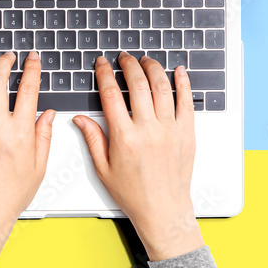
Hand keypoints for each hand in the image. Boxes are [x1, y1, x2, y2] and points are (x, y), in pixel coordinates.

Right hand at [72, 53, 203, 260]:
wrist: (163, 210)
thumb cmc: (134, 194)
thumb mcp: (104, 169)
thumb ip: (93, 139)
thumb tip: (80, 118)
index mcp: (124, 138)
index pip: (111, 95)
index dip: (105, 74)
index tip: (102, 64)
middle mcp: (148, 130)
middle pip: (137, 85)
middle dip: (129, 65)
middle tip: (124, 57)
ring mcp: (170, 130)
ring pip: (162, 88)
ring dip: (153, 69)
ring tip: (145, 61)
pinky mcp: (187, 133)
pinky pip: (186, 101)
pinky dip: (183, 83)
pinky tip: (178, 71)